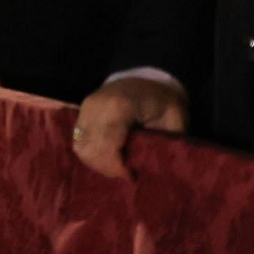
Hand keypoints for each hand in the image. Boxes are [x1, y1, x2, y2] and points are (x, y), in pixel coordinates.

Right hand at [71, 76, 187, 177]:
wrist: (147, 77)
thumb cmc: (164, 100)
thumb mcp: (173, 121)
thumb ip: (162, 145)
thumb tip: (151, 171)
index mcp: (119, 107)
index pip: (107, 146)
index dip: (117, 167)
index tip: (132, 176)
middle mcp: (95, 107)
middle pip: (89, 149)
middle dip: (106, 168)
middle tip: (126, 173)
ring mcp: (85, 109)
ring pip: (80, 146)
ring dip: (97, 162)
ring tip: (117, 166)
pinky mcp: (82, 113)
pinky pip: (79, 140)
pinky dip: (91, 153)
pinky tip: (108, 156)